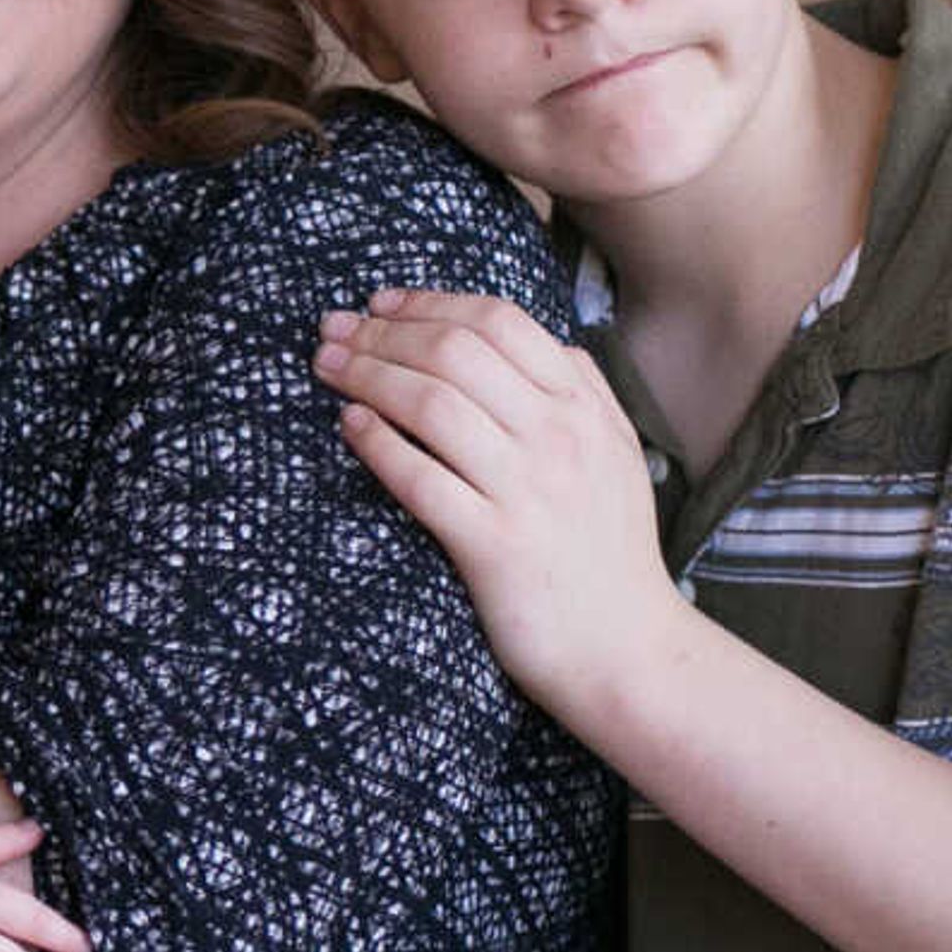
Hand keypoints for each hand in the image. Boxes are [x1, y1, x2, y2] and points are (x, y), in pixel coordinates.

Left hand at [313, 288, 683, 701]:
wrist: (626, 650)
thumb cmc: (611, 553)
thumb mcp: (619, 456)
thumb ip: (589, 392)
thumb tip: (552, 342)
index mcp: (584, 408)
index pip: (498, 322)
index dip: (429, 302)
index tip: (379, 303)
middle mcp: (558, 438)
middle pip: (454, 352)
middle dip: (381, 332)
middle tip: (331, 331)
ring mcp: (527, 490)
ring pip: (431, 404)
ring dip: (365, 375)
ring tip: (326, 368)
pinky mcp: (493, 545)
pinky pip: (420, 479)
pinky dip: (378, 443)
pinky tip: (350, 426)